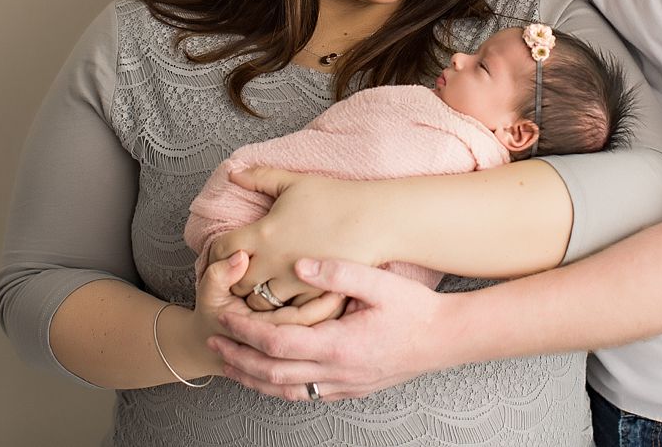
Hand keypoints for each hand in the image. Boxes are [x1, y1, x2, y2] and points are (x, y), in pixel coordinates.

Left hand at [208, 257, 449, 400]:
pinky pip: (307, 394)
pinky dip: (282, 388)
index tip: (226, 317)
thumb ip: (337, 273)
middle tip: (214, 343)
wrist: (446, 339)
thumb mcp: (379, 282)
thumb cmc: (415, 309)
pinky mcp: (352, 388)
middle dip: (239, 359)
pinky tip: (273, 378)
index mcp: (337, 344)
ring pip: (287, 390)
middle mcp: (336, 371)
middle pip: (273, 373)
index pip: (277, 343)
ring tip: (232, 365)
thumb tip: (298, 266)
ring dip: (255, 378)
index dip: (246, 332)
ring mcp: (344, 384)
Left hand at [209, 168, 387, 306]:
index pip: (222, 250)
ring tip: (260, 290)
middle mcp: (273, 262)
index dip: (217, 253)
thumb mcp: (294, 182)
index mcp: (263, 233)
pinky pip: (286, 313)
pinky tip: (286, 301)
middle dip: (234, 280)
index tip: (225, 252)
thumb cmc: (337, 198)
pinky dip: (282, 311)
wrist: (375, 219)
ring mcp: (293, 283)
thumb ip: (260, 177)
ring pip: (258, 304)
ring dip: (256, 300)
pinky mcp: (313, 296)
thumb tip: (233, 172)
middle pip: (235, 282)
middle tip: (238, 275)